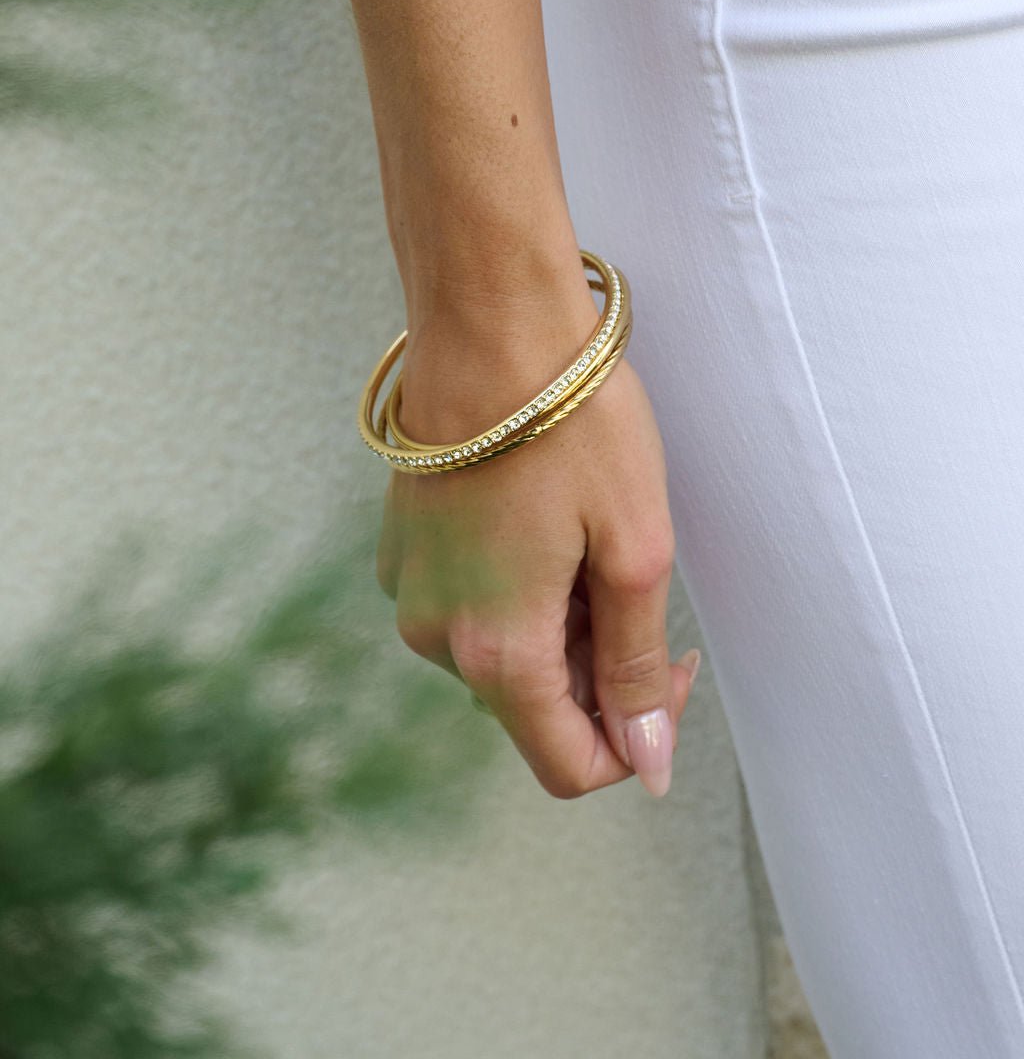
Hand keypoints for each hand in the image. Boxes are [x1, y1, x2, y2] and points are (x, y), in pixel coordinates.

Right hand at [375, 292, 700, 798]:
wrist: (489, 322)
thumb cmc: (574, 424)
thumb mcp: (634, 549)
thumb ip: (634, 666)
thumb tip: (646, 762)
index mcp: (496, 650)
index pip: (568, 765)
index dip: (635, 738)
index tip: (670, 659)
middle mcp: (435, 636)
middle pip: (534, 707)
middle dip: (596, 664)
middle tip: (630, 567)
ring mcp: (410, 590)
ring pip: (503, 653)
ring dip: (558, 622)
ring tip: (585, 529)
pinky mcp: (403, 547)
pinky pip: (470, 605)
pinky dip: (517, 588)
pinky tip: (543, 516)